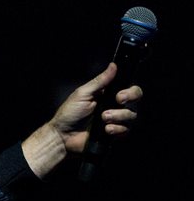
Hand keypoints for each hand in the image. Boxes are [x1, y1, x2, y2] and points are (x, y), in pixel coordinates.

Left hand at [22, 62, 143, 177]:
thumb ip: (100, 81)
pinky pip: (126, 130)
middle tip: (117, 101)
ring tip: (103, 118)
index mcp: (109, 95)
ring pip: (132, 116)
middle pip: (137, 100)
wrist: (63, 135)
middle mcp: (116, 107)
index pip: (131, 89)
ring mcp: (116, 121)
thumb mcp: (83, 93)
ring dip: (118, 116)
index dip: (131, 91)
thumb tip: (113, 65)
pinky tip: (105, 130)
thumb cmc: (69, 113)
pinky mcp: (115, 134)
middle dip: (129, 99)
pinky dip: (117, 129)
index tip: (119, 95)